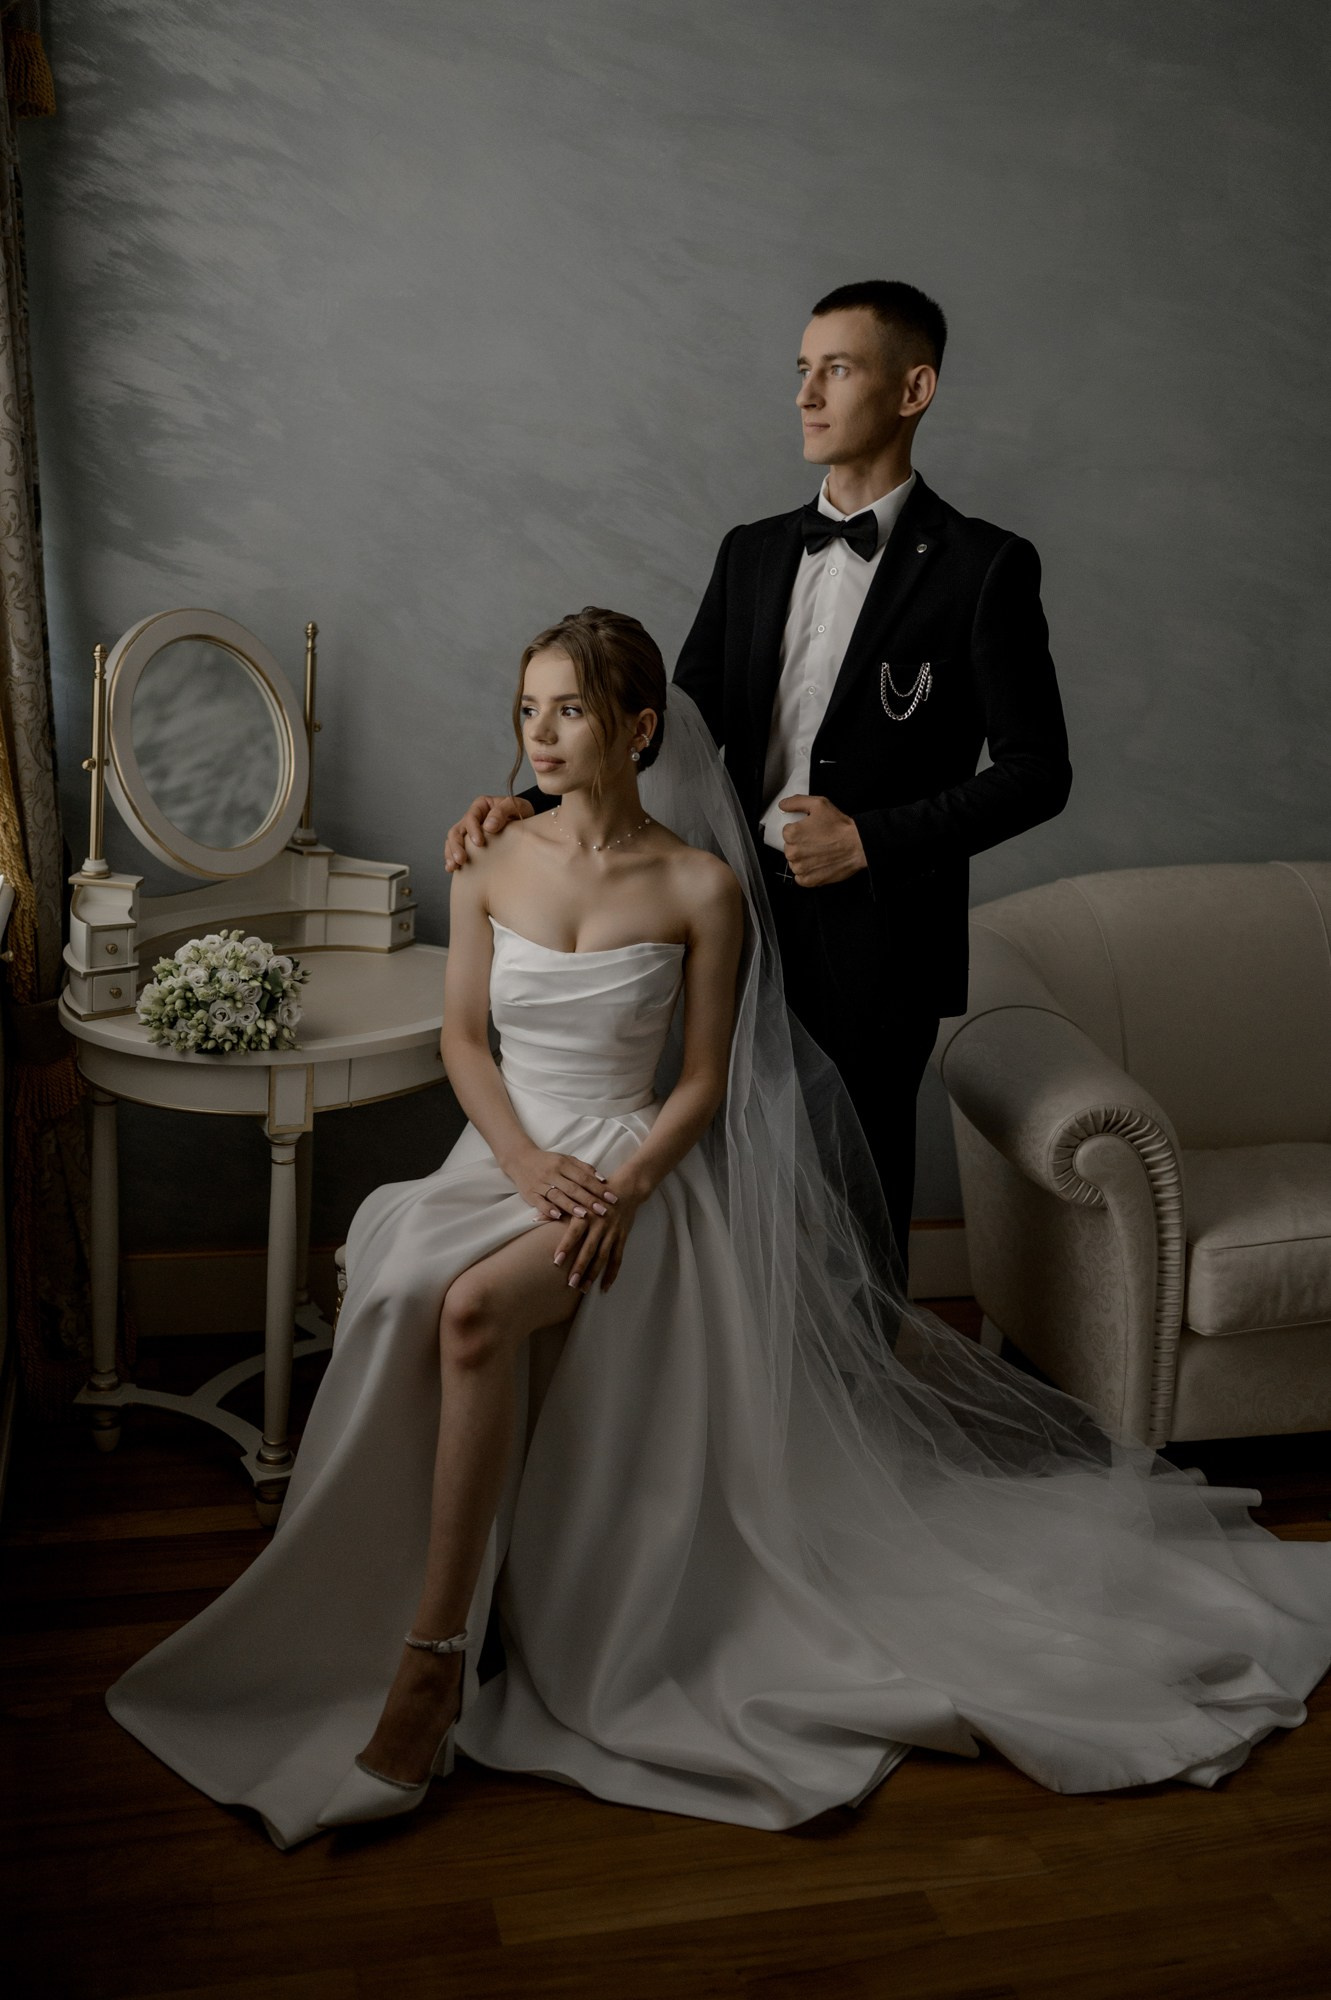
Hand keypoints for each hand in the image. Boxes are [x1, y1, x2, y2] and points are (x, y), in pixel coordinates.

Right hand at [444, 795, 533, 871]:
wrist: (527, 826)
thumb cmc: (521, 813)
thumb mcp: (517, 806)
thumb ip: (503, 811)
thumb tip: (488, 826)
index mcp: (481, 806)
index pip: (471, 817)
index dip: (472, 830)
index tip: (479, 843)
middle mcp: (471, 819)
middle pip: (456, 831)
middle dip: (456, 846)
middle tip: (461, 859)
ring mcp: (468, 833)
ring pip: (452, 842)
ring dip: (451, 854)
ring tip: (454, 866)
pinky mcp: (469, 846)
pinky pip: (455, 851)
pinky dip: (451, 859)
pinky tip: (452, 869)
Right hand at [506, 1146, 617, 1224]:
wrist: (520, 1158)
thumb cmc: (549, 1161)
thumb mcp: (566, 1160)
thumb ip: (584, 1169)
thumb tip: (603, 1179)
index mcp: (563, 1164)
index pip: (584, 1177)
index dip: (598, 1188)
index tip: (612, 1198)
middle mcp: (552, 1173)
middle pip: (573, 1188)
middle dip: (589, 1200)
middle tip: (603, 1211)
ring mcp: (540, 1184)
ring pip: (557, 1195)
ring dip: (571, 1206)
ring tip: (584, 1215)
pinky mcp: (530, 1193)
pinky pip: (539, 1202)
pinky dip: (548, 1209)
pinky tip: (557, 1216)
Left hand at [552, 1174, 644, 1293]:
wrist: (627, 1188)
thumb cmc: (595, 1193)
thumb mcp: (577, 1197)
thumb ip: (557, 1209)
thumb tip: (535, 1218)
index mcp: (587, 1213)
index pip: (574, 1233)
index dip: (566, 1246)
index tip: (556, 1261)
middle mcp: (600, 1224)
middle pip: (589, 1249)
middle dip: (580, 1267)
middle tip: (570, 1283)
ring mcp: (613, 1232)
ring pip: (603, 1256)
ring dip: (593, 1274)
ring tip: (583, 1288)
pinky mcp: (622, 1237)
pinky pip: (617, 1258)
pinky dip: (612, 1273)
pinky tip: (604, 1287)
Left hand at [778, 795, 867, 886]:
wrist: (858, 845)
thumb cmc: (840, 826)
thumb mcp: (819, 804)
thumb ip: (797, 802)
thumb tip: (783, 805)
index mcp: (792, 834)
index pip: (786, 832)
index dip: (799, 830)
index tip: (810, 831)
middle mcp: (793, 852)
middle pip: (790, 848)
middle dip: (800, 845)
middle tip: (817, 841)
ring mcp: (801, 868)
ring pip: (794, 863)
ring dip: (803, 860)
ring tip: (819, 853)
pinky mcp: (809, 880)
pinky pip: (801, 878)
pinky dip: (807, 873)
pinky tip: (818, 865)